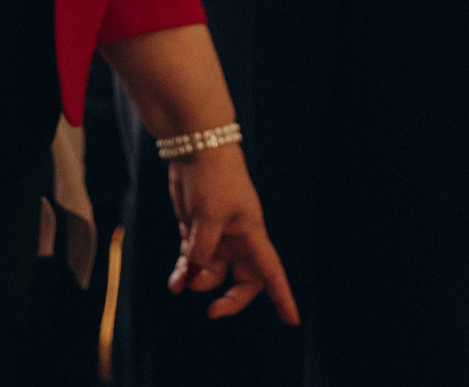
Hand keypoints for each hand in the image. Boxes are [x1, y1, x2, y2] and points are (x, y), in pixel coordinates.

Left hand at [165, 144, 298, 323]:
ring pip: (211, 271)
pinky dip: (185, 268)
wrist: (197, 147)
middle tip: (212, 311)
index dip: (283, 297)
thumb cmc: (212, 178)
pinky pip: (193, 258)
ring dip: (196, 281)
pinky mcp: (197, 227)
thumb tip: (191, 275)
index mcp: (251, 235)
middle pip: (242, 281)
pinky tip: (176, 275)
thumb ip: (201, 250)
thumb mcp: (207, 217)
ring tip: (177, 282)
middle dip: (229, 298)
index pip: (272, 272)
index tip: (292, 321)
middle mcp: (238, 239)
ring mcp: (217, 234)